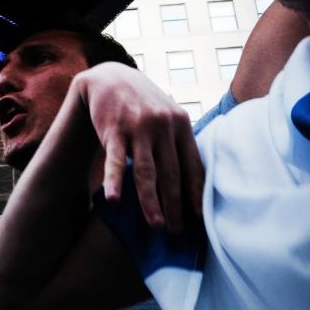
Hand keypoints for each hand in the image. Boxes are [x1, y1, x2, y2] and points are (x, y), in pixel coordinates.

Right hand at [77, 63, 203, 231]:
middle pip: (171, 174)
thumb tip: (197, 179)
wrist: (109, 77)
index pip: (192, 165)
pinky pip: (115, 161)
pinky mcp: (113, 130)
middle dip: (176, 206)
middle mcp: (162, 125)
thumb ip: (180, 141)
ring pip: (146, 172)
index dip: (196, 194)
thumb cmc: (143, 103)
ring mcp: (138, 128)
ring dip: (151, 202)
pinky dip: (114, 182)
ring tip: (156, 225)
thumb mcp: (168, 114)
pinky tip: (114, 201)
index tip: (199, 219)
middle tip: (177, 232)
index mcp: (180, 124)